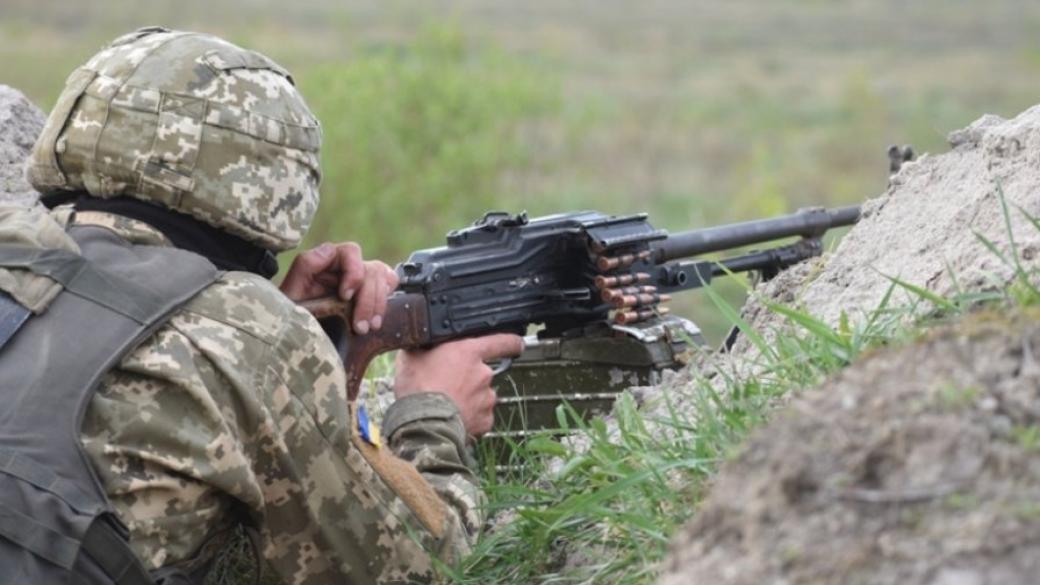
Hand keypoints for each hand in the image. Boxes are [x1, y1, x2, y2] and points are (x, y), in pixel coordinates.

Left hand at [280, 242, 398, 333]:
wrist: (296, 335)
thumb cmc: (291, 312)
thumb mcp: (290, 291)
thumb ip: (305, 266)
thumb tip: (329, 250)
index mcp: (326, 260)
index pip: (350, 252)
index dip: (353, 272)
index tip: (345, 297)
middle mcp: (344, 266)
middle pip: (371, 269)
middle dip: (368, 299)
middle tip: (360, 327)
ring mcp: (359, 278)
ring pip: (383, 278)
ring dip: (378, 305)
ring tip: (368, 328)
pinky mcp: (369, 292)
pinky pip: (389, 284)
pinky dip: (386, 301)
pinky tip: (375, 320)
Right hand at [394, 334, 523, 439]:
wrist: (421, 426)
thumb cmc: (416, 389)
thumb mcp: (411, 356)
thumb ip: (423, 345)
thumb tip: (419, 339)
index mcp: (468, 352)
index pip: (501, 341)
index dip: (510, 341)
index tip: (516, 343)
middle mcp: (483, 374)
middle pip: (483, 372)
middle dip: (469, 378)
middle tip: (447, 384)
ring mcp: (486, 398)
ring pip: (481, 395)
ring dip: (469, 398)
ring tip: (446, 404)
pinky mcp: (485, 420)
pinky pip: (480, 415)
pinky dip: (470, 416)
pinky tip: (452, 417)